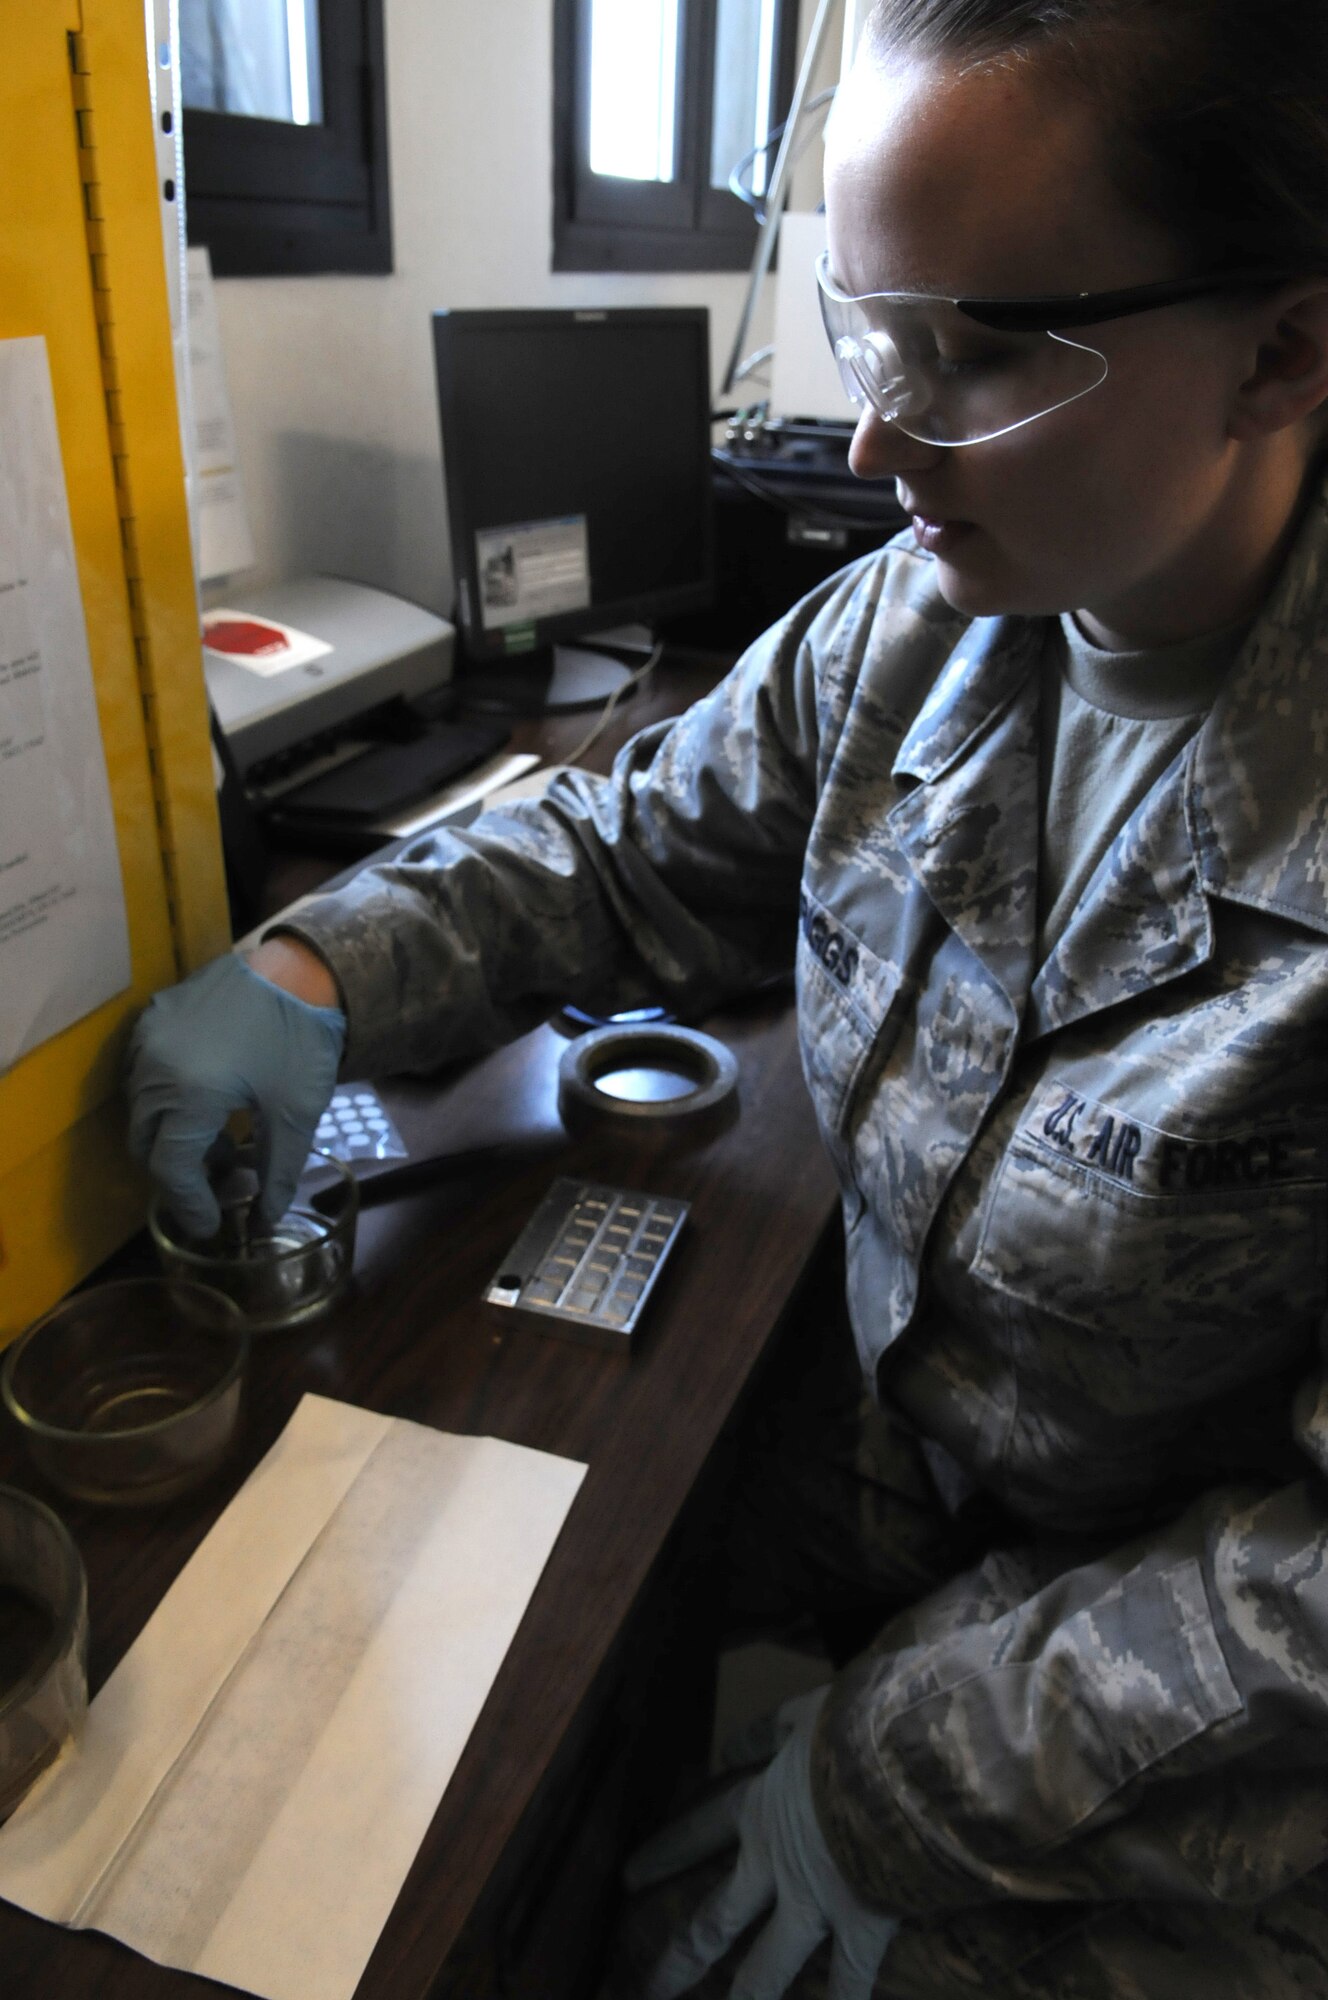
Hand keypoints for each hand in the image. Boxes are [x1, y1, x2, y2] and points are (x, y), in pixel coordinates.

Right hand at [126, 952, 345, 1236]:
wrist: (299, 970)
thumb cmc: (301, 1041)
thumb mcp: (297, 1112)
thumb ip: (278, 1171)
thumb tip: (267, 1218)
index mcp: (189, 1092)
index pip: (169, 1167)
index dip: (189, 1202)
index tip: (212, 1224)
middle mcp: (154, 1066)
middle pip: (146, 1142)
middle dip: (178, 1173)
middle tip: (219, 1184)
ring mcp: (148, 1038)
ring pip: (142, 1109)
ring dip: (172, 1137)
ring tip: (221, 1143)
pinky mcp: (154, 1019)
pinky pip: (145, 1074)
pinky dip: (167, 1101)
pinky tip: (209, 1106)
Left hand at [625, 1689, 897, 1999]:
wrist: (899, 1755)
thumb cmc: (853, 1726)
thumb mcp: (807, 1714)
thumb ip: (772, 1731)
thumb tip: (733, 1747)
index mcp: (762, 1808)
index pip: (702, 1830)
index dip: (667, 1852)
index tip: (628, 1878)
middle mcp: (775, 1864)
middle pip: (716, 1920)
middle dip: (682, 1957)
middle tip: (651, 1988)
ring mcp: (814, 1901)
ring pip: (767, 1966)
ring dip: (746, 1997)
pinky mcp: (861, 1925)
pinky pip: (849, 1980)